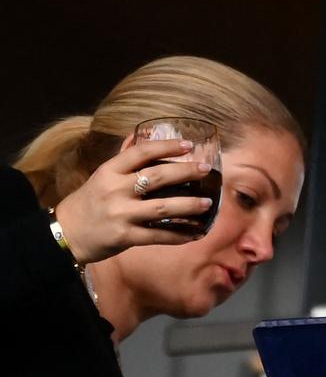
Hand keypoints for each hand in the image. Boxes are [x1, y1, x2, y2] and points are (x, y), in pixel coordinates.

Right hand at [51, 137, 215, 263]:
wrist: (66, 232)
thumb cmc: (89, 202)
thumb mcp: (102, 177)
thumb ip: (124, 162)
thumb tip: (141, 141)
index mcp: (109, 170)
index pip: (141, 152)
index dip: (166, 146)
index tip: (188, 145)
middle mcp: (115, 189)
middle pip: (157, 177)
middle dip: (185, 172)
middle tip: (206, 170)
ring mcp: (121, 213)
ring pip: (162, 208)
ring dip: (189, 205)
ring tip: (208, 203)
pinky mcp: (125, 236)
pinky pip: (158, 235)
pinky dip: (179, 235)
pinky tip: (195, 233)